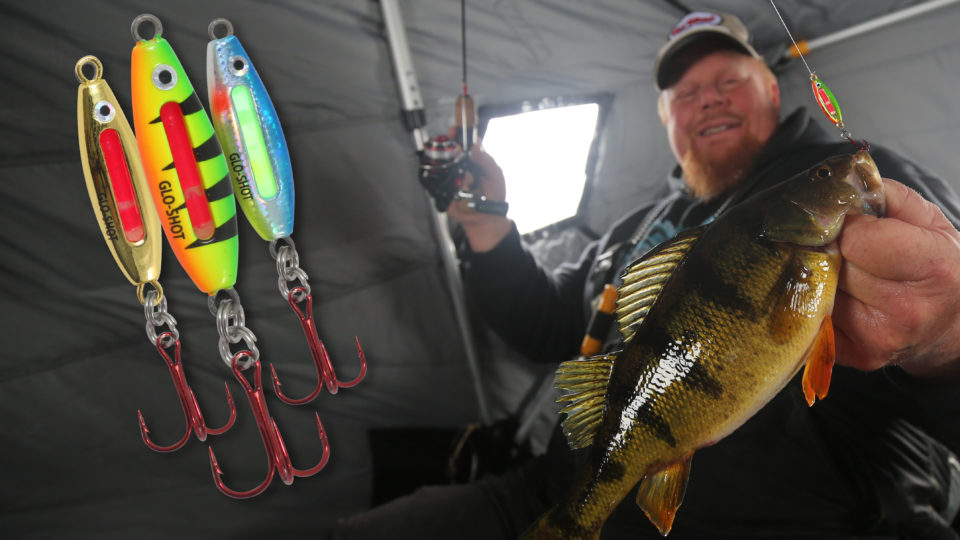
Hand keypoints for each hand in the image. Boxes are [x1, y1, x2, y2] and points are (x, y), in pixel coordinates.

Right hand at [446, 141, 511, 251]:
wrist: (485, 218)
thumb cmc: (493, 194)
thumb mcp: (495, 176)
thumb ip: (486, 161)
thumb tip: (475, 147)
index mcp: (474, 157)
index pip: (463, 140)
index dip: (457, 133)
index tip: (453, 131)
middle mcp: (460, 164)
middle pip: (447, 148)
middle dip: (449, 150)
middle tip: (457, 155)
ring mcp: (450, 175)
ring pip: (441, 163)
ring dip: (451, 169)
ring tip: (468, 183)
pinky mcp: (442, 188)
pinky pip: (436, 180)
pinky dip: (443, 181)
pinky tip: (458, 189)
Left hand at [833, 178, 959, 378]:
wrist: (950, 327)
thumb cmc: (937, 267)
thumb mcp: (929, 223)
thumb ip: (888, 195)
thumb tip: (842, 182)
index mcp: (933, 269)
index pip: (856, 239)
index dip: (849, 225)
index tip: (858, 225)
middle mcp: (906, 310)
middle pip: (832, 263)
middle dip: (832, 249)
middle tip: (849, 250)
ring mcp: (876, 338)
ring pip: (815, 288)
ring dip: (820, 274)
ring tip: (846, 272)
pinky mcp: (851, 355)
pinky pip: (809, 313)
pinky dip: (815, 300)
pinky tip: (837, 295)